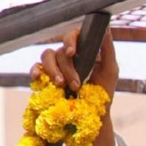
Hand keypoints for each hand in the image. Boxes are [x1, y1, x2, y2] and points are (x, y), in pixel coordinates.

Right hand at [32, 24, 117, 145]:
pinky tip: (39, 77)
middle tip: (76, 85)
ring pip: (46, 56)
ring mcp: (55, 66)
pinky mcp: (46, 78)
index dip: (70, 40)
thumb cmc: (103, 92)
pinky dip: (36, 71)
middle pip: (59, 50)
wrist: (93, 117)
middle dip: (67, 68)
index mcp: (83, 50)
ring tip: (62, 85)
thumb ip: (107, 49)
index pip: (73, 36)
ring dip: (53, 71)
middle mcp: (67, 56)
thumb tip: (105, 28)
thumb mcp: (110, 71)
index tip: (72, 52)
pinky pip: (35, 68)